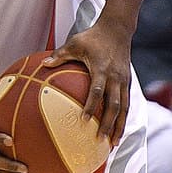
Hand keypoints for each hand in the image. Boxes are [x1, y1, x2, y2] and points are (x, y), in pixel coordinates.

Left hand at [49, 21, 134, 144]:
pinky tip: (118, 130)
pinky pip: (127, 103)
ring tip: (114, 144)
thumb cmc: (93, 36)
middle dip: (108, 124)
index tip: (84, 120)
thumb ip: (60, 55)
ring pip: (124, 108)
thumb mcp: (74, 43)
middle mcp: (115, 77)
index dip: (91, 106)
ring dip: (119, 126)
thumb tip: (43, 64)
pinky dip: (123, 118)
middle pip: (114, 105)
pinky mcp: (128, 82)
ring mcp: (123, 81)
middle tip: (100, 140)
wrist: (117, 29)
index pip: (97, 91)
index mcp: (102, 69)